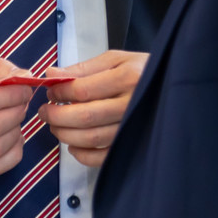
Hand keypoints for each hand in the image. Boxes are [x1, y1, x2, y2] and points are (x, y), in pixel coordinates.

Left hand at [39, 50, 147, 166]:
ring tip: (55, 125)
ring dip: (66, 134)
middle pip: (85, 116)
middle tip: (45, 112)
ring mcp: (133, 128)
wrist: (172, 87)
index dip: (59, 92)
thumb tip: (51, 75)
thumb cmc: (141, 70)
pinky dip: (83, 155)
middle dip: (57, 116)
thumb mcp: (116, 59)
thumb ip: (83, 68)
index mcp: (128, 77)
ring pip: (92, 138)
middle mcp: (132, 104)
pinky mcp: (133, 145)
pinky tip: (74, 145)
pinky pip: (104, 157)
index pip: (83, 90)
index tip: (50, 91)